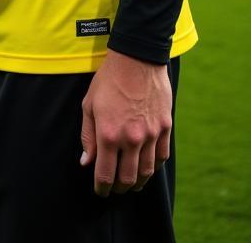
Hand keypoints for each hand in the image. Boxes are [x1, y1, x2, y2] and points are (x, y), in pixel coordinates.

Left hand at [80, 49, 172, 196]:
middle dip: (119, 188)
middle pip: (127, 178)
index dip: (101, 187)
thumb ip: (87, 136)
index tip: (99, 191)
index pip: (105, 173)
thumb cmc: (108, 81)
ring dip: (137, 183)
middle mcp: (131, 139)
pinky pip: (161, 158)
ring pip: (146, 172)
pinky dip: (153, 168)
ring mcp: (151, 136)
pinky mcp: (165, 129)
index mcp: (108, 134)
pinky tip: (146, 169)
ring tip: (130, 184)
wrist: (136, 61)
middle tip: (114, 189)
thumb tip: (86, 162)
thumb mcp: (89, 105)